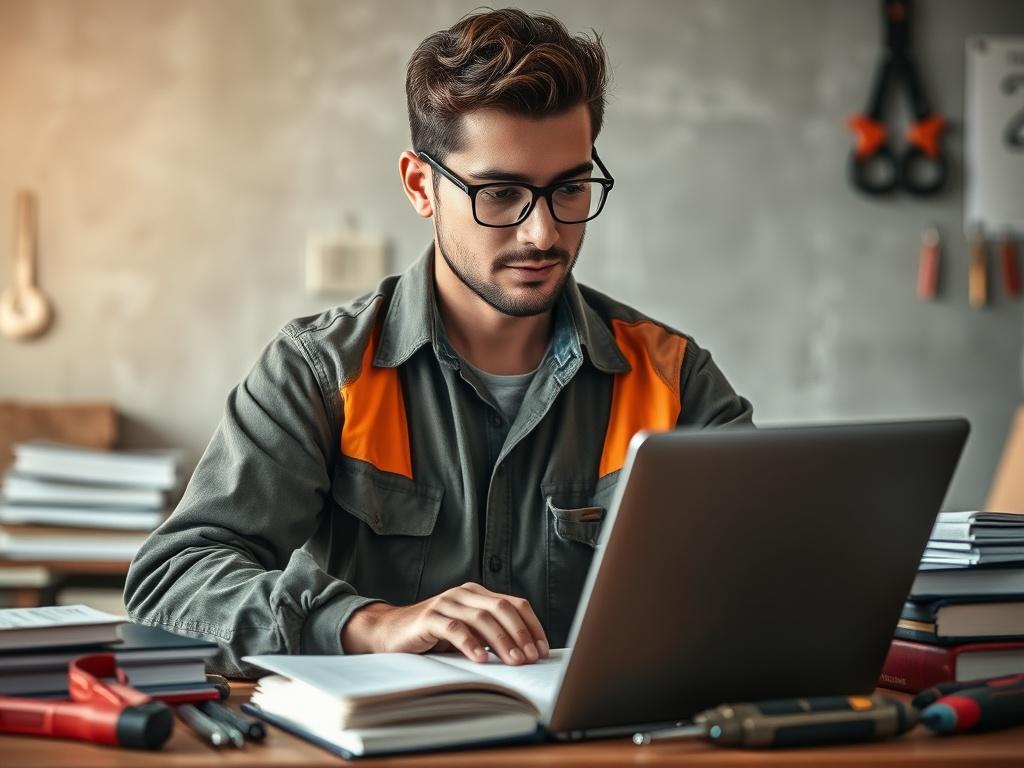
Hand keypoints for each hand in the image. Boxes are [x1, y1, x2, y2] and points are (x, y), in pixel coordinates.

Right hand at [341, 582, 549, 664]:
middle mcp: (464, 593)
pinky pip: (454, 629)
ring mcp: (446, 602)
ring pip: (482, 618)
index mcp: (478, 594)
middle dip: (521, 634)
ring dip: (502, 641)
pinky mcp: (428, 617)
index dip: (532, 626)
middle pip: (502, 608)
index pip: (515, 604)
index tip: (543, 649)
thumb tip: (526, 652)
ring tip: (514, 661)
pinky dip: (470, 644)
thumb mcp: (468, 632)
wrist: (390, 631)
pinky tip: (481, 660)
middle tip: (532, 658)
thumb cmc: (433, 635)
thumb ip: (491, 635)